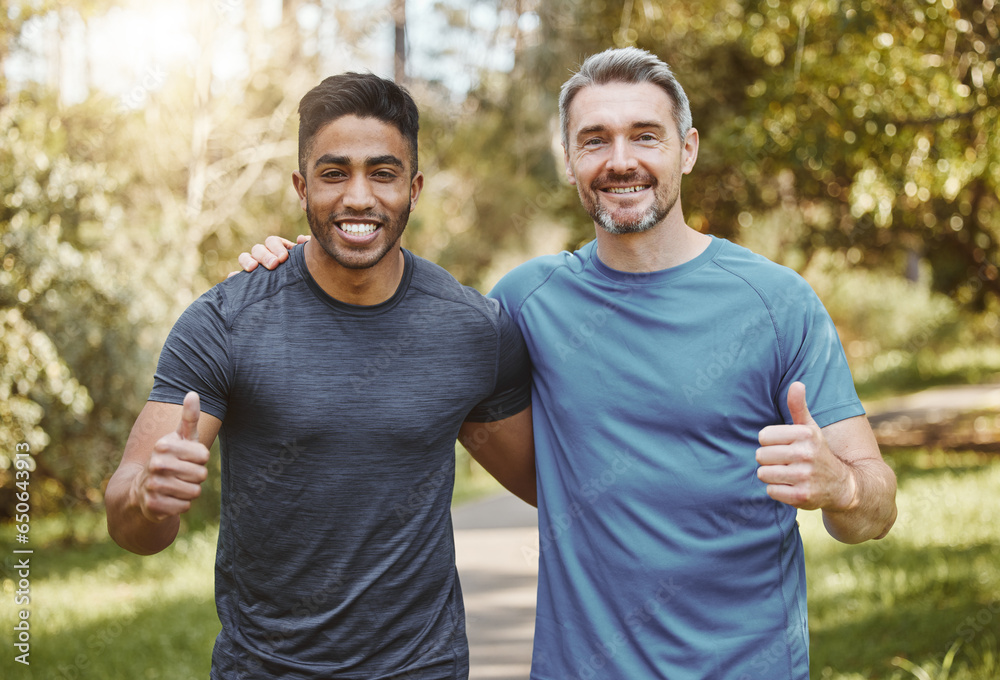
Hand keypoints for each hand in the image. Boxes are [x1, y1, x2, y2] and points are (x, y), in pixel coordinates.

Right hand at [132, 392, 210, 521]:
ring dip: (189, 491)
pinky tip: (169, 498)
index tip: (188, 459)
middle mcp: (156, 464)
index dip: (200, 460)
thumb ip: (189, 417)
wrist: (142, 489)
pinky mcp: (153, 505)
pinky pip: (184, 507)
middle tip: (181, 474)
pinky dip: (181, 505)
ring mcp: (153, 485)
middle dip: (195, 477)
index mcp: (164, 445)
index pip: (204, 457)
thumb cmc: (170, 458)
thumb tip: (192, 393)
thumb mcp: (181, 437)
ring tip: (176, 486)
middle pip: (201, 475)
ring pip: (194, 492)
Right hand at [228, 234, 309, 277]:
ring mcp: (255, 268)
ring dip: (247, 261)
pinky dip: (233, 276)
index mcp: (279, 250)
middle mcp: (265, 257)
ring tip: (253, 269)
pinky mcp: (248, 282)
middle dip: (265, 255)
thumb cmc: (307, 274)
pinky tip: (233, 278)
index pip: (272, 242)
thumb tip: (300, 239)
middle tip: (274, 265)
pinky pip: (236, 278)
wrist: (301, 299)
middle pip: (258, 249)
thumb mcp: (311, 262)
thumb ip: (308, 249)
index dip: (276, 247)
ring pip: (245, 258)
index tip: (284, 258)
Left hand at [756, 382, 855, 510]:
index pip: (763, 436)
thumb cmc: (818, 452)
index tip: (782, 446)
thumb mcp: (811, 428)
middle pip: (760, 455)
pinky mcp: (802, 497)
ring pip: (763, 473)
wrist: (842, 485)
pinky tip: (790, 487)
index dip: (769, 442)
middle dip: (768, 460)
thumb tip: (796, 384)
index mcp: (806, 434)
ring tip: (786, 474)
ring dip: (771, 475)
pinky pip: (771, 491)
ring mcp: (804, 476)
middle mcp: (806, 454)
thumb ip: (799, 407)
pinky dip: (777, 491)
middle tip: (784, 462)